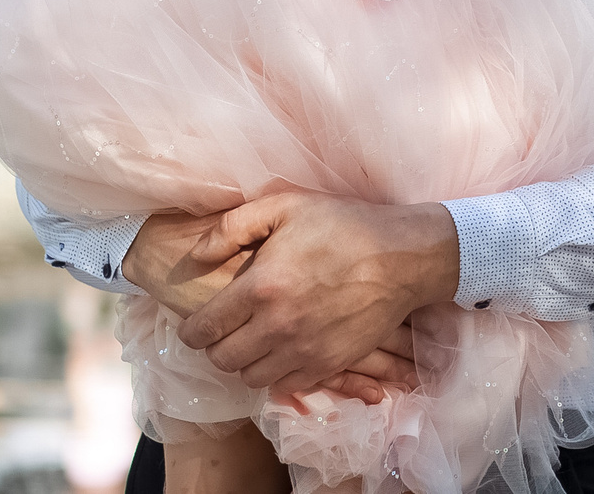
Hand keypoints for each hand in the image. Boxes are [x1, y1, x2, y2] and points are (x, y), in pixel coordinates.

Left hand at [124, 210, 417, 403]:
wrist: (402, 258)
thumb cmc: (342, 225)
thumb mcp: (285, 207)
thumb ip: (232, 228)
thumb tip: (196, 256)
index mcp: (261, 287)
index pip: (204, 329)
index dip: (191, 331)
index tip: (194, 325)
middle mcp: (278, 326)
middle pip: (223, 359)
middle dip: (216, 346)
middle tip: (225, 330)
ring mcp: (305, 351)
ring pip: (250, 377)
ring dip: (245, 362)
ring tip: (254, 340)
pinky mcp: (328, 365)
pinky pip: (286, 385)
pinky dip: (277, 372)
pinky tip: (283, 350)